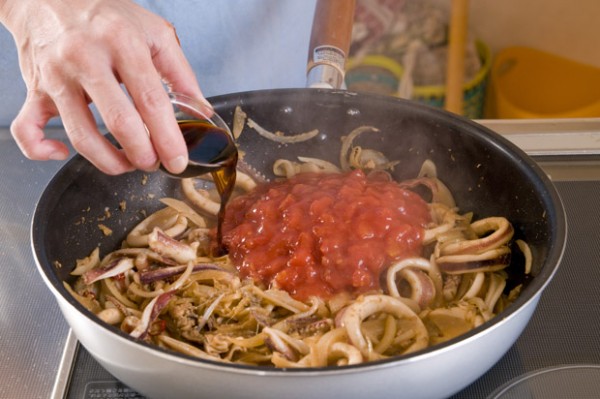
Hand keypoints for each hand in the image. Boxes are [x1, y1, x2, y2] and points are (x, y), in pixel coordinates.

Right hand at [0, 0, 210, 174]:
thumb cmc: (107, 16)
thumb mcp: (154, 32)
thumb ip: (181, 72)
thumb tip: (202, 111)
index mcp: (122, 43)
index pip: (151, 100)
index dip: (167, 137)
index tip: (177, 160)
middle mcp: (86, 58)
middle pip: (118, 121)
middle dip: (142, 154)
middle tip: (154, 163)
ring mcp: (56, 76)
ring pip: (80, 135)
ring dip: (109, 161)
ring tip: (127, 163)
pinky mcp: (34, 89)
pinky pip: (27, 129)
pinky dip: (42, 150)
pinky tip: (63, 153)